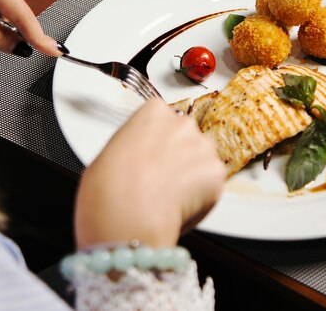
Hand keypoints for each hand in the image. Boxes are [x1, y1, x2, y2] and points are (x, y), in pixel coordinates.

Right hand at [74, 98, 225, 248]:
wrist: (127, 213)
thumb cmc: (109, 187)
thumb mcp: (110, 152)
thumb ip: (133, 146)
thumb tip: (136, 160)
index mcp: (153, 112)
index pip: (163, 120)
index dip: (157, 144)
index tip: (152, 158)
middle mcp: (181, 122)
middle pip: (185, 138)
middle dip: (177, 157)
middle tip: (161, 181)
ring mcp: (202, 145)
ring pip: (201, 161)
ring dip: (191, 177)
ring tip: (169, 198)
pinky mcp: (216, 171)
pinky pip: (212, 185)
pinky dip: (201, 198)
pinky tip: (180, 207)